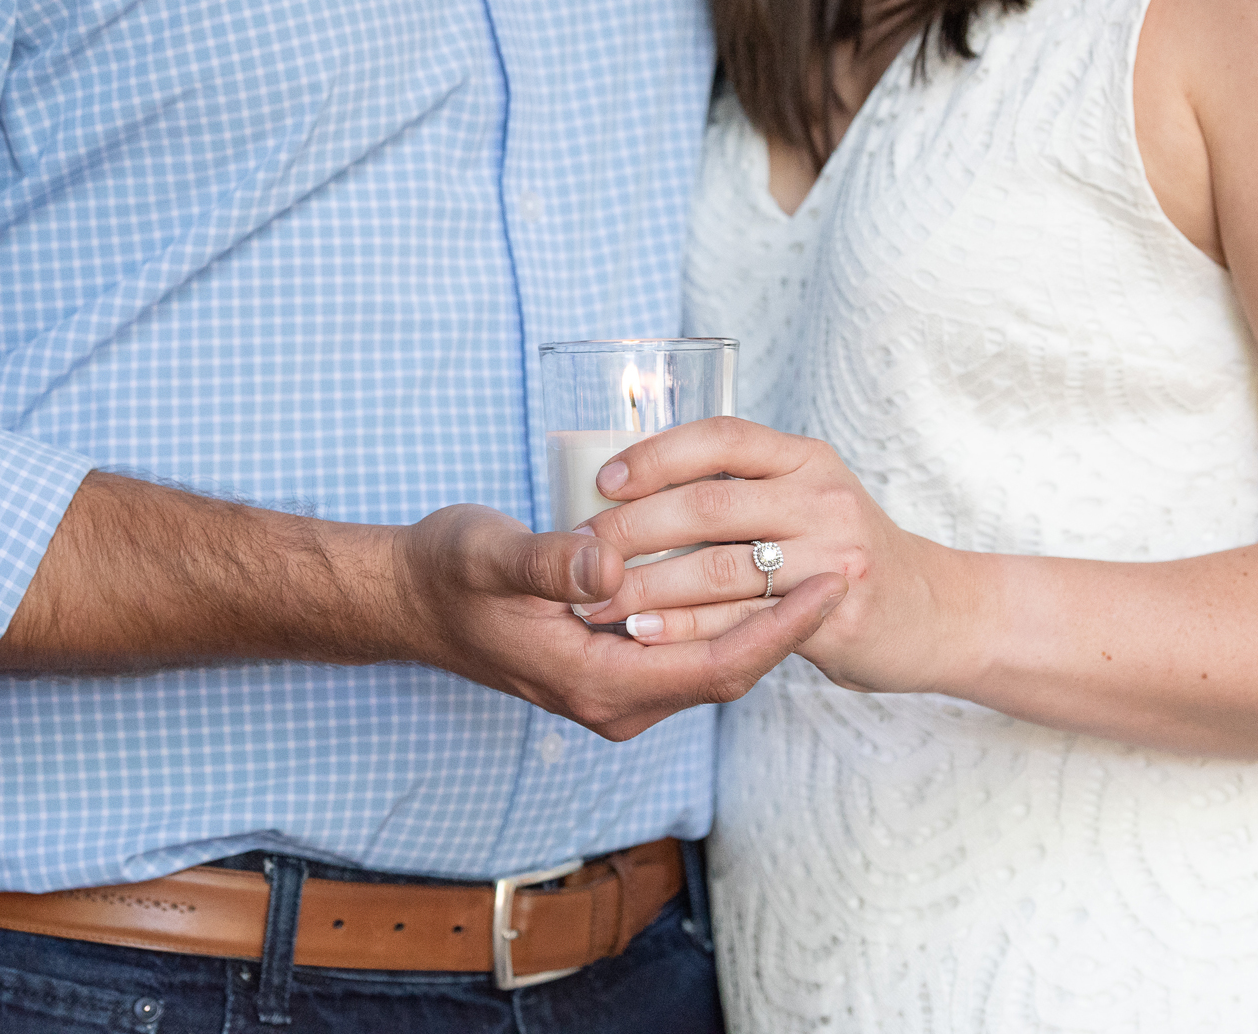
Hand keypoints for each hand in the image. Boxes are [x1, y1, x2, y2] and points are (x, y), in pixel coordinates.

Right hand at [391, 502, 845, 739]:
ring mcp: (613, 690)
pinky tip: (757, 574)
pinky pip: (689, 653)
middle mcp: (612, 701)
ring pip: (711, 665)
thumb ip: (550, 561)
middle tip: (851, 568)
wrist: (406, 600)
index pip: (715, 667)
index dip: (780, 629)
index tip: (832, 584)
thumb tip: (611, 563)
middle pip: (728, 672)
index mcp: (592, 681)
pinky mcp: (612, 667)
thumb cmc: (445, 574)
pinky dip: (729, 618)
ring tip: (821, 567)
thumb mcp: (490, 555)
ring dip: (764, 621)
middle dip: (791, 625)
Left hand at [576, 418, 969, 694]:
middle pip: (709, 505)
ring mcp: (832, 556)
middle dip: (633, 528)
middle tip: (580, 549)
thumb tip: (634, 480)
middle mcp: (822, 497)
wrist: (932, 612)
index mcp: (805, 457)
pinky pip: (742, 620)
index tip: (603, 479)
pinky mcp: (833, 613)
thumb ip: (742, 484)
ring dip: (646, 585)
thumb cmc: (843, 550)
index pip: (722, 437)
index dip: (657, 454)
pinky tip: (643, 631)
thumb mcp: (807, 494)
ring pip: (718, 568)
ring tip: (594, 600)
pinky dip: (686, 627)